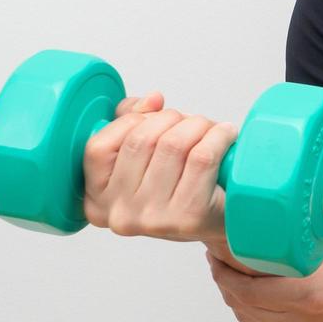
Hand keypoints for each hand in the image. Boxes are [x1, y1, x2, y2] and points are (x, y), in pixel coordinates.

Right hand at [82, 90, 238, 243]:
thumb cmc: (178, 184)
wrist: (218, 221)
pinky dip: (218, 136)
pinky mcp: (188, 216)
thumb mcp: (144, 156)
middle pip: (141, 139)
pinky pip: (202, 157)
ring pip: (173, 144)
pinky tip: (225, 135)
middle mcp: (120, 214)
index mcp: (98, 200)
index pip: (97, 147)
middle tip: (190, 122)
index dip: (130, 120)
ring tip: (209, 128)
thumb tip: (153, 100)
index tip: (154, 115)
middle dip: (171, 118)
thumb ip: (133, 120)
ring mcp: (153, 219)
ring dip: (197, 124)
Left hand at [206, 233, 322, 321]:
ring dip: (237, 302)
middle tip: (220, 263)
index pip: (243, 288)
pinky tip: (254, 305)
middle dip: (225, 283)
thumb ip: (307, 238)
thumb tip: (284, 219)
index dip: (223, 271)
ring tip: (233, 281)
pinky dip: (254, 320)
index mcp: (305, 295)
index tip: (216, 255)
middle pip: (241, 306)